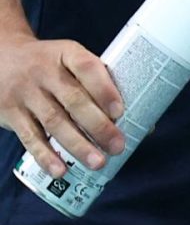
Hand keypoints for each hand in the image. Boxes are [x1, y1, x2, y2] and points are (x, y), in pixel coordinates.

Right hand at [0, 33, 123, 176]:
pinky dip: (46, 156)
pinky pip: (30, 137)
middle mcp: (44, 72)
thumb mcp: (68, 59)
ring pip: (54, 122)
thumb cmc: (49, 64)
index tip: (120, 111)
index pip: (88, 67)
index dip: (105, 89)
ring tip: (98, 162)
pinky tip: (60, 170)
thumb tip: (140, 119)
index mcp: (67, 53)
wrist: (0, 59)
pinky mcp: (11, 114)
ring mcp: (26, 94)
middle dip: (98, 126)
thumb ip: (97, 82)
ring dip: (77, 145)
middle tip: (117, 146)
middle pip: (74, 100)